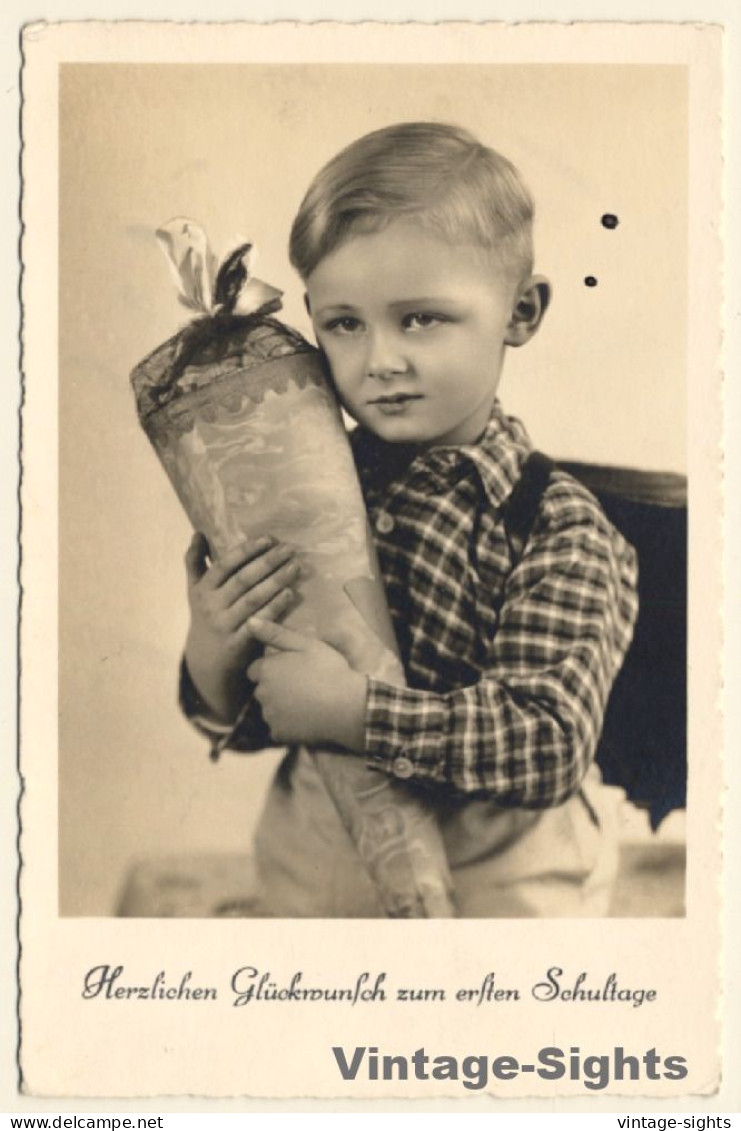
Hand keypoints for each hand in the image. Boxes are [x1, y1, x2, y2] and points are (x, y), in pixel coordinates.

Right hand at [183, 533, 300, 721]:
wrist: (205, 660)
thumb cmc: (206, 616)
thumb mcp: (196, 590)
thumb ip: (195, 562)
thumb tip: (198, 533)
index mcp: (203, 589)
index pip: (225, 565)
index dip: (246, 551)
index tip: (268, 539)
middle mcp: (212, 606)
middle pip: (243, 580)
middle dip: (267, 562)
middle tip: (290, 549)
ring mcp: (225, 625)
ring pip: (253, 599)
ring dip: (275, 581)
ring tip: (295, 567)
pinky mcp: (238, 643)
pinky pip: (259, 622)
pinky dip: (275, 607)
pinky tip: (290, 594)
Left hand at [246, 618, 366, 751]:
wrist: (348, 706)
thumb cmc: (329, 671)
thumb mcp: (305, 644)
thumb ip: (275, 633)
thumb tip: (250, 621)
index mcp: (266, 670)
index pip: (256, 670)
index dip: (273, 669)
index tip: (293, 670)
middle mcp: (262, 693)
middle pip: (262, 690)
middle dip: (276, 688)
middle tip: (304, 685)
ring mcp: (270, 715)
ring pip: (270, 709)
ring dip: (282, 706)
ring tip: (308, 702)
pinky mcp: (279, 733)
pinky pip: (279, 728)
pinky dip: (289, 725)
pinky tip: (307, 718)